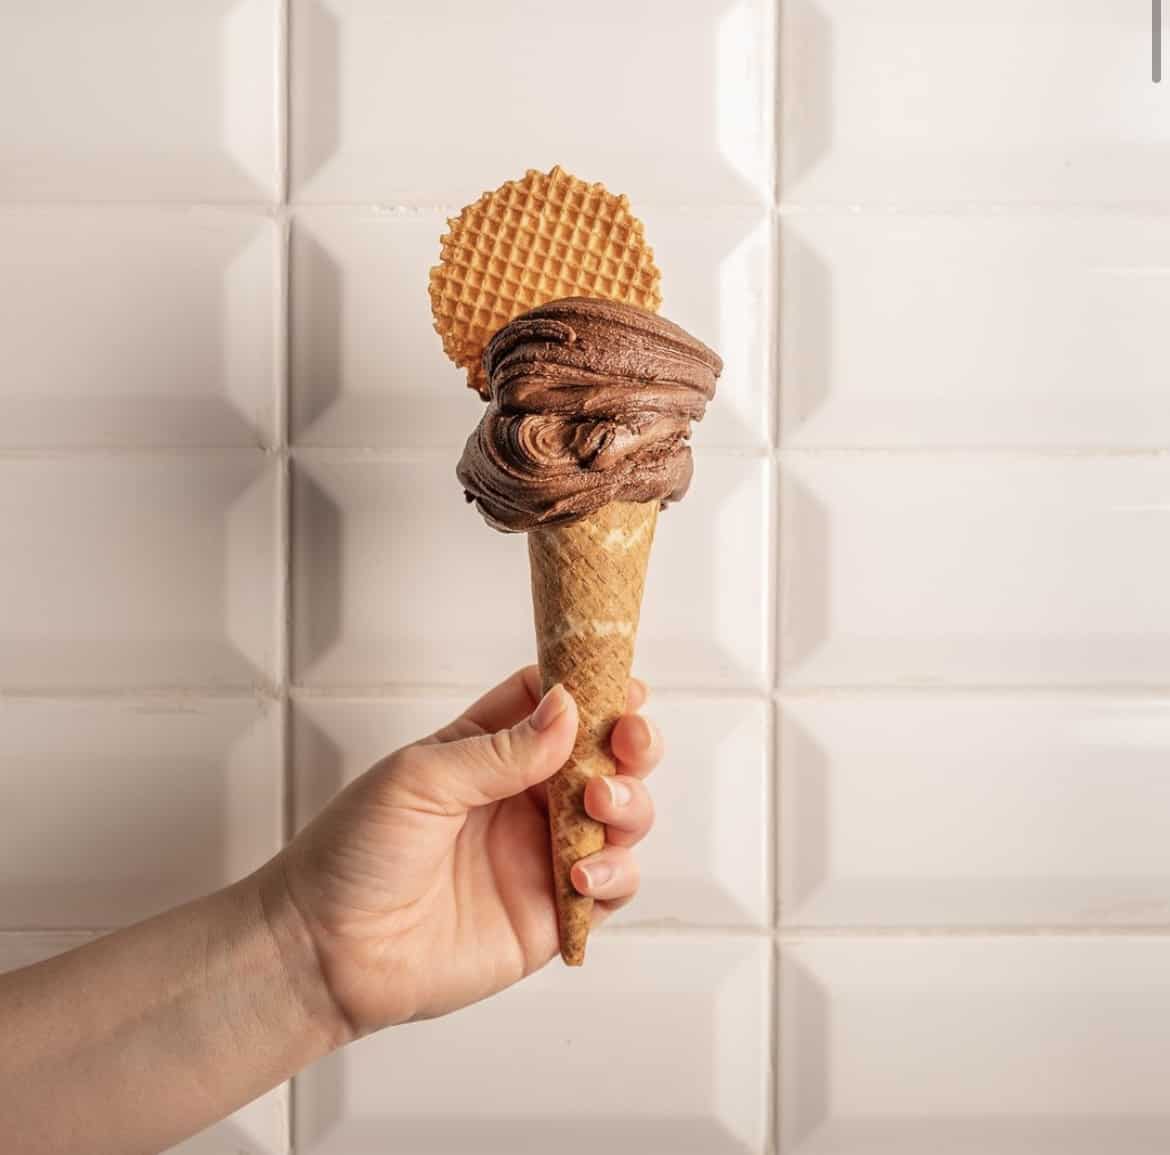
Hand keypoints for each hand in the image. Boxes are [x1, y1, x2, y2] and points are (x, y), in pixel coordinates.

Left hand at [265, 667, 661, 1040]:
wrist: (327, 952)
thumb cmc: (353, 853)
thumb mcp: (420, 779)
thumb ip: (499, 749)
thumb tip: (567, 709)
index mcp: (488, 752)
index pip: (554, 704)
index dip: (592, 688)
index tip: (620, 684)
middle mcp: (524, 798)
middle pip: (604, 756)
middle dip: (631, 742)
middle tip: (628, 742)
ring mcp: (541, 854)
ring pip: (621, 817)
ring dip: (628, 804)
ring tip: (597, 806)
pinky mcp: (551, 912)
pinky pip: (611, 887)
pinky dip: (616, 873)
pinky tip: (581, 873)